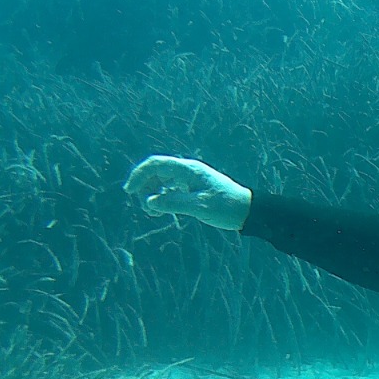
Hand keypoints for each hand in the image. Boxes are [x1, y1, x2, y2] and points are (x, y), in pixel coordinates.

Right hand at [123, 155, 251, 231]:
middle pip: (156, 172)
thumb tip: (149, 202)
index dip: (139, 175)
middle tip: (147, 209)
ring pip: (162, 181)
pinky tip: (163, 210)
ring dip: (153, 194)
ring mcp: (190, 179)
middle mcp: (188, 171)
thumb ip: (173, 203)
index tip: (129, 191)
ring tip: (154, 213)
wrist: (249, 211)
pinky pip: (171, 188)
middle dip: (145, 188)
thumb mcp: (200, 207)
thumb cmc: (227, 207)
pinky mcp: (193, 188)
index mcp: (189, 170)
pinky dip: (162, 197)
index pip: (156, 164)